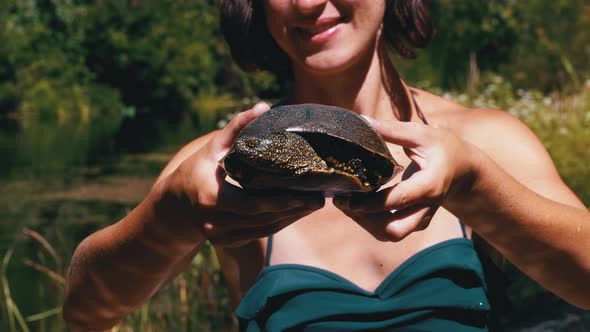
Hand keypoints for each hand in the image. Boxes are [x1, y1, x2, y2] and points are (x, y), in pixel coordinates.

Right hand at [162, 102, 324, 246]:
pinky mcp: (229, 242)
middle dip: (294, 209)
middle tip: (320, 197)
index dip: (282, 200)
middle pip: (264, 218)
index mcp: (212, 198)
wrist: (171, 209)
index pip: (254, 203)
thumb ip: (236, 127)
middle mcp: (216, 222)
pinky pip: (259, 234)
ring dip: (291, 218)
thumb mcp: (212, 149)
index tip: (307, 193)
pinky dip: (279, 223)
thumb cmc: (194, 173)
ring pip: (265, 229)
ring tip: (314, 204)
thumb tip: (264, 106)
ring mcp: (222, 236)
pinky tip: (296, 212)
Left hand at [333, 117, 478, 241]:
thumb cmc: (442, 147)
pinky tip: (356, 203)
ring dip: (365, 223)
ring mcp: (421, 218)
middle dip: (365, 220)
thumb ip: (393, 130)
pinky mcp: (415, 221)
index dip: (371, 203)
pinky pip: (391, 229)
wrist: (463, 169)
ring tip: (345, 202)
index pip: (398, 201)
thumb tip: (363, 121)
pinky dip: (371, 221)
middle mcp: (427, 208)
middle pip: (394, 230)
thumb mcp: (421, 134)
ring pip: (391, 234)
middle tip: (343, 202)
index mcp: (430, 186)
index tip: (347, 198)